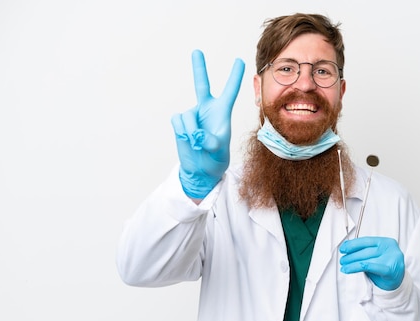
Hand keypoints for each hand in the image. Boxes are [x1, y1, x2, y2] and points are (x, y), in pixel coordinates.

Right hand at [171, 50, 244, 197]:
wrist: (200, 170)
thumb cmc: (215, 160)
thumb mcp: (219, 152)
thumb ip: (210, 142)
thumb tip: (197, 133)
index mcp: (222, 113)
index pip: (230, 91)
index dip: (234, 76)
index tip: (240, 60)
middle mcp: (207, 110)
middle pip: (201, 84)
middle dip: (199, 68)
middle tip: (196, 51)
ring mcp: (192, 115)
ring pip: (188, 115)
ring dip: (192, 131)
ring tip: (197, 143)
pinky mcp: (180, 122)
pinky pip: (179, 121)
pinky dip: (183, 132)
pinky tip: (188, 140)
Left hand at [339, 237, 404, 290]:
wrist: (398, 281)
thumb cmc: (385, 266)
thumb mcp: (377, 255)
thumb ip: (365, 250)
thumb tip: (346, 246)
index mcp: (386, 242)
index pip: (366, 241)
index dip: (353, 244)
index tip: (343, 248)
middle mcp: (390, 249)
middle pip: (365, 251)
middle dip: (351, 256)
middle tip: (342, 260)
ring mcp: (391, 259)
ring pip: (366, 260)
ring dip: (351, 263)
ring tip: (344, 266)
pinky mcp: (390, 271)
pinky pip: (371, 267)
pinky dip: (357, 267)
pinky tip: (349, 269)